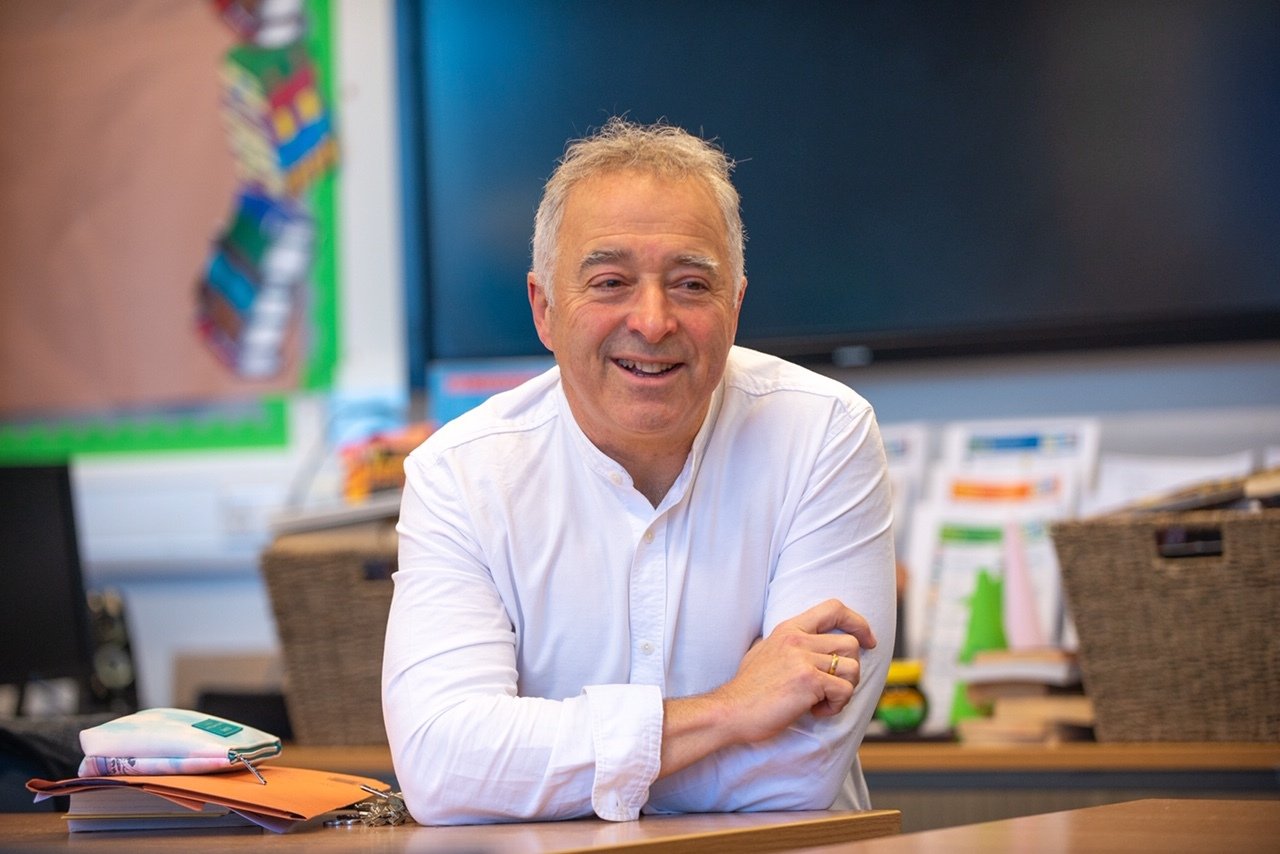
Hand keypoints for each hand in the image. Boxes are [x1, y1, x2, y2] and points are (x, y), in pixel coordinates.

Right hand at [711, 598, 876, 743]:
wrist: (731, 711)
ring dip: (844, 690)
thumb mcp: (762, 651)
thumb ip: (785, 644)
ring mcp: (803, 658)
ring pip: (852, 668)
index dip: (858, 622)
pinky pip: (844, 691)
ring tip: (822, 701)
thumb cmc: (747, 689)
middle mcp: (797, 639)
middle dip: (850, 670)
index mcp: (789, 629)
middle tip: (833, 688)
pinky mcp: (808, 681)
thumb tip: (802, 642)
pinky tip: (815, 710)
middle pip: (851, 644)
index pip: (834, 608)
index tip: (867, 640)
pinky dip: (836, 706)